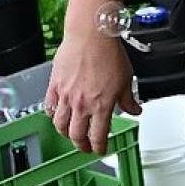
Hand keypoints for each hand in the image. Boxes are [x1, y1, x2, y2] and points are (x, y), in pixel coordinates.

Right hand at [45, 33, 139, 154]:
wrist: (91, 35)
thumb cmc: (108, 54)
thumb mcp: (126, 80)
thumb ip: (128, 100)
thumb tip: (135, 110)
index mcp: (101, 105)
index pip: (98, 136)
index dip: (99, 147)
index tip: (100, 149)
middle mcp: (82, 104)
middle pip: (76, 135)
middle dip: (81, 144)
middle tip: (84, 146)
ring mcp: (66, 96)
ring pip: (60, 124)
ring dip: (65, 133)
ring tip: (70, 133)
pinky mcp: (54, 85)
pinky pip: (49, 106)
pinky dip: (52, 114)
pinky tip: (56, 114)